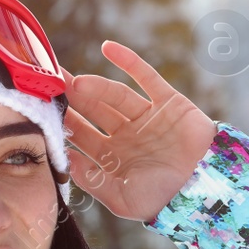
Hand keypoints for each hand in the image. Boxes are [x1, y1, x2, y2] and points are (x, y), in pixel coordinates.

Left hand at [65, 40, 216, 222]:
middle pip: (94, 110)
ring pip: (115, 95)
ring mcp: (147, 116)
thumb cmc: (163, 200)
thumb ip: (93, 181)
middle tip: (49, 83)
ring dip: (96, 86)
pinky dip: (128, 61)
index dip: (65, 122)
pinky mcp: (168, 102)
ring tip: (75, 82)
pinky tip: (107, 47)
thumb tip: (67, 161)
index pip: (82, 135)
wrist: (205, 189)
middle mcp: (127, 134)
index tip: (43, 111)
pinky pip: (146, 77)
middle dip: (72, 98)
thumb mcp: (121, 199)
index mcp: (113, 156)